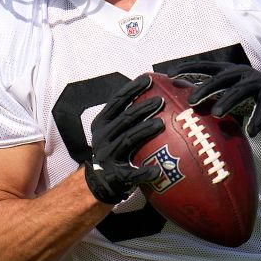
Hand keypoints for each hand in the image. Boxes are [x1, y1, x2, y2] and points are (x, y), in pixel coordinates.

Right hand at [84, 75, 164, 204]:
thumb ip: (126, 115)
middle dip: (142, 108)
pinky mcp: (116, 175)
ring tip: (161, 123)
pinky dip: (145, 172)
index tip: (148, 79)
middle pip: (124, 119)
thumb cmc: (114, 149)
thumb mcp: (113, 130)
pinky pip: (132, 173)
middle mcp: (101, 138)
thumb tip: (154, 92)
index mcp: (101, 124)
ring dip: (144, 130)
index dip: (131, 89)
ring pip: (128, 140)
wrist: (99, 182)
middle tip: (160, 100)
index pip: (116, 102)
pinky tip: (158, 170)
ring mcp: (108, 156)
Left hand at [171, 61, 260, 136]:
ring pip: (240, 91)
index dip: (188, 68)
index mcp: (229, 70)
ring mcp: (257, 83)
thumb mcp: (229, 89)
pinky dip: (257, 120)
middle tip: (191, 101)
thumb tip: (183, 110)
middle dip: (206, 88)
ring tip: (217, 114)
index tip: (170, 74)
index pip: (206, 66)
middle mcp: (242, 73)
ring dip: (228, 102)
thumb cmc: (247, 93)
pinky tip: (251, 132)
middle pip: (221, 79)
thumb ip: (213, 96)